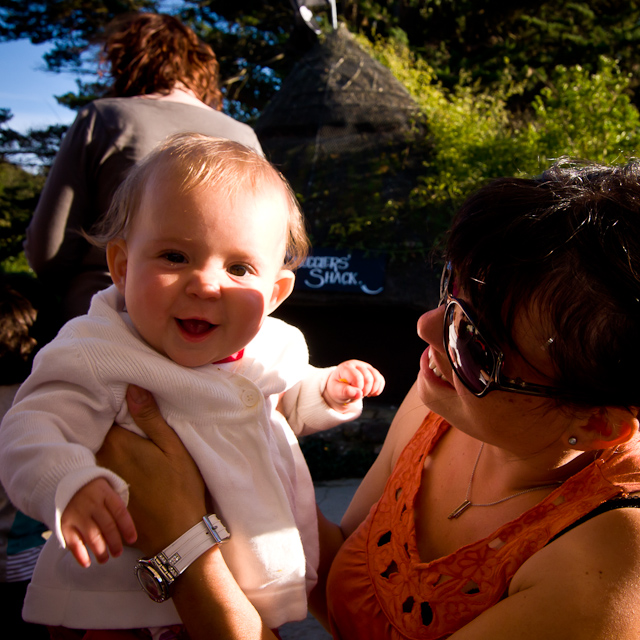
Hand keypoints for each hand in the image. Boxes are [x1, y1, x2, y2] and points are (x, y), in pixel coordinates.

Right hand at [61, 477, 135, 567]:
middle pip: (107, 526)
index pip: (120, 511)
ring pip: (92, 536)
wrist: (69, 485)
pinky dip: (80, 555)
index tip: (132, 540)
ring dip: (100, 551)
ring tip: (105, 559)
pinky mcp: (65, 524)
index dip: (128, 527)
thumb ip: (115, 507)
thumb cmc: (95, 493)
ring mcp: (78, 514)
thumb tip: (126, 532)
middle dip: (115, 543)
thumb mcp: (107, 491)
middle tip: (118, 553)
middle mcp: (92, 503)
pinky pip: (73, 542)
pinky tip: (87, 562)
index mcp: (105, 493)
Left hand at [96, 385, 207, 555]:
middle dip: (109, 424)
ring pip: (98, 452)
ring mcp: (98, 480)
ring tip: (129, 445)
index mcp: (117, 443)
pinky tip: (126, 468)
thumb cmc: (180, 488)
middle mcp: (100, 460)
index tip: (128, 404)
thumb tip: (133, 386)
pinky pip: (98, 471)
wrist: (176, 536)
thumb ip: (150, 417)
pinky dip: (106, 465)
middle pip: (98, 433)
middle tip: (130, 423)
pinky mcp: (102, 495)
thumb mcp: (173, 448)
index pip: (106, 413)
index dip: (115, 406)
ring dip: (107, 445)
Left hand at [323, 359, 384, 410]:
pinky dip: (378, 389)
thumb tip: (358, 394)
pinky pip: (381, 380)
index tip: (354, 394)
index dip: (358, 388)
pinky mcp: (372, 372)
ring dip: (372, 390)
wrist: (340, 388)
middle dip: (365, 390)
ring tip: (364, 394)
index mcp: (345, 367)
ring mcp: (366, 367)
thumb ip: (345, 392)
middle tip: (358, 395)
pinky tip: (370, 393)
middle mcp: (356, 365)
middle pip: (368, 378)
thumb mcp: (336, 392)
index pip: (357, 377)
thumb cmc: (337, 388)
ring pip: (377, 378)